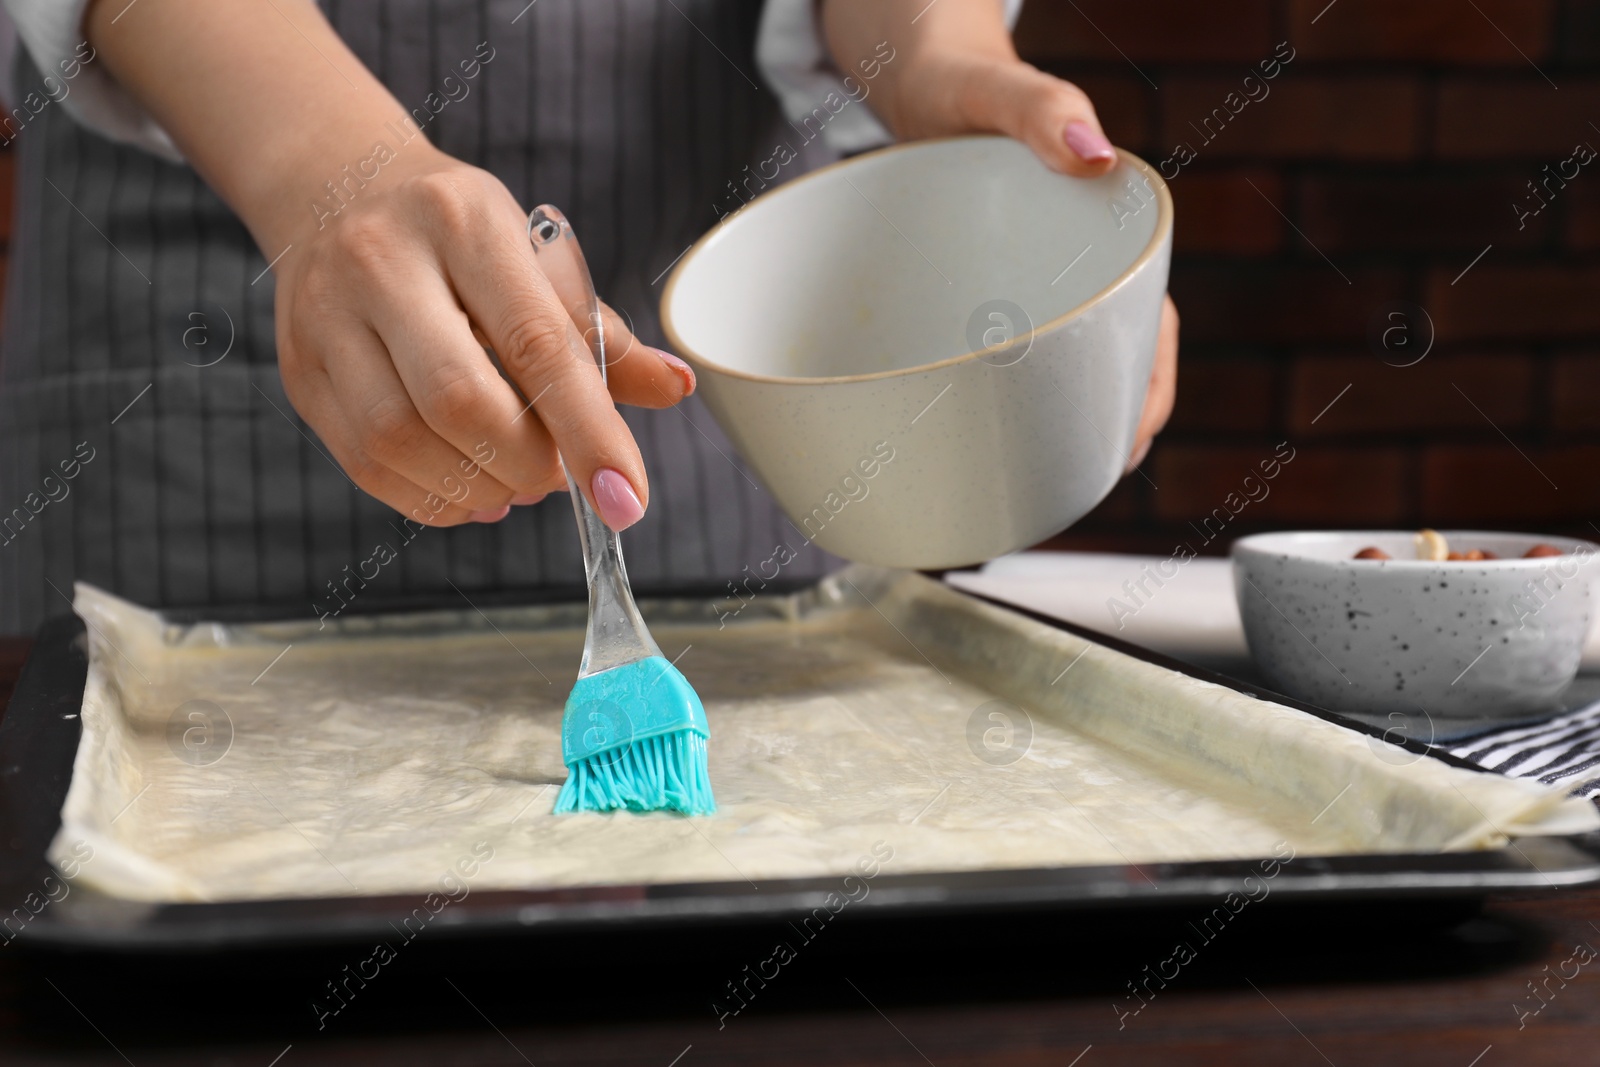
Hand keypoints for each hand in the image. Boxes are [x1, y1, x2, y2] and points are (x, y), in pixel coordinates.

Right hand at [273, 149, 695, 529]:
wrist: (339, 192)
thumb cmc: (459, 234)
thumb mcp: (538, 256)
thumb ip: (603, 334)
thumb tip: (674, 387)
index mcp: (463, 222)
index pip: (537, 344)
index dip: (588, 432)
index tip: (626, 497)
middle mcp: (382, 262)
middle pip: (461, 402)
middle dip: (528, 464)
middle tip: (559, 476)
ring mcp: (326, 319)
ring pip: (401, 442)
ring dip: (478, 487)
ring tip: (517, 482)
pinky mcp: (300, 373)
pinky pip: (365, 466)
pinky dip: (433, 498)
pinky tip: (471, 487)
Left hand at [821, 0, 1178, 474]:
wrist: (915, 78)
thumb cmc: (959, 80)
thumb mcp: (993, 89)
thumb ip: (1039, 109)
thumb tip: (1091, 154)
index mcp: (1102, 233)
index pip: (1153, 330)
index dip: (1148, 391)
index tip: (1134, 442)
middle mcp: (1072, 271)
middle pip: (1111, 366)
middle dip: (1104, 429)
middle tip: (1079, 484)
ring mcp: (1030, 290)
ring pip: (1061, 373)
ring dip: (1056, 426)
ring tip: (1035, 480)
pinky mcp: (985, 297)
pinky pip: (1009, 360)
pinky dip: (1006, 402)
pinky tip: (984, 433)